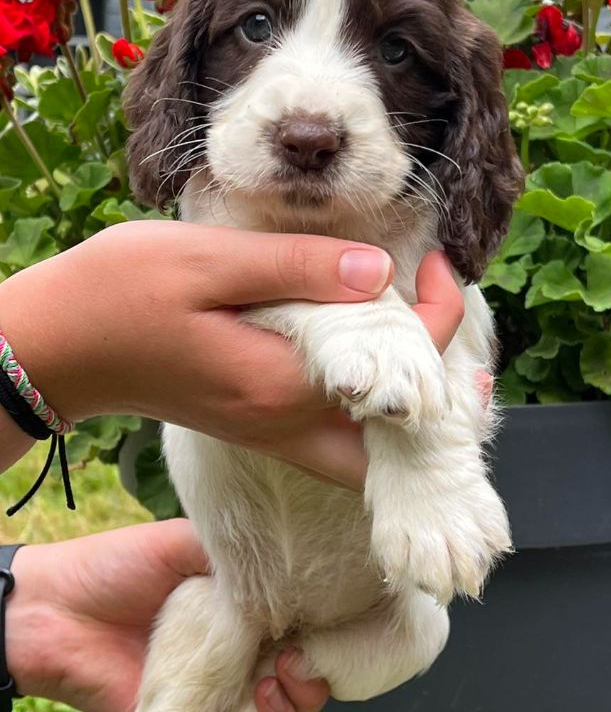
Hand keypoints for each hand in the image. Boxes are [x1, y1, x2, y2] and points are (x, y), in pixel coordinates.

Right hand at [0, 221, 464, 485]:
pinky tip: (375, 367)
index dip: (437, 315)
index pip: (395, 369)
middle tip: (451, 328)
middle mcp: (284, 424)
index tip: (439, 264)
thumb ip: (298, 269)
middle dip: (441, 394)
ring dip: (410, 409)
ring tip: (430, 347)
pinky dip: (370, 412)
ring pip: (368, 450)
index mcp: (281, 384)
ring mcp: (268, 432)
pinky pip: (334, 439)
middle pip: (395, 441)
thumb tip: (380, 272)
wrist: (59, 345)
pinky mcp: (253, 425)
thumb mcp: (208, 261)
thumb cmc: (120, 294)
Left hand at [6, 520, 326, 711]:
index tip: (317, 636)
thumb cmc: (116, 566)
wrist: (52, 609)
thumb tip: (287, 565)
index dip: (319, 639)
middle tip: (293, 670)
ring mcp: (207, 696)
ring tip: (268, 697)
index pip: (300, 632)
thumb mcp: (183, 542)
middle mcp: (232, 656)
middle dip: (309, 686)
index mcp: (241, 610)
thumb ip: (237, 553)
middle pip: (294, 685)